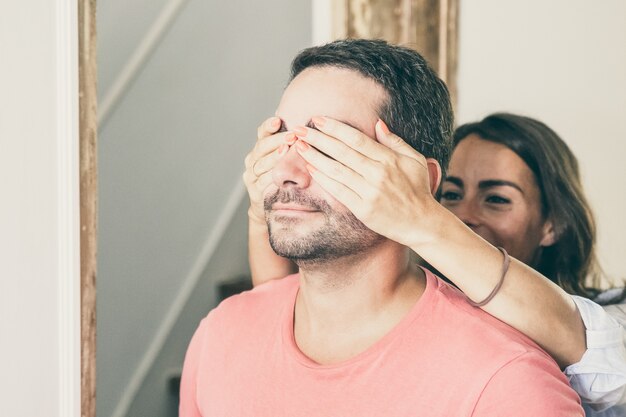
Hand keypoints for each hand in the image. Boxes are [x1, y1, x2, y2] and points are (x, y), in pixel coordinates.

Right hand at [243, 117, 290, 223]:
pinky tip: (279, 173)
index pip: (261, 133)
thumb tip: (310, 128)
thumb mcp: (286, 161)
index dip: (268, 127)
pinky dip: (271, 177)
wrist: (272, 207)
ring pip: (261, 164)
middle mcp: (252, 160)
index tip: (278, 120)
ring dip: (274, 157)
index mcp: (260, 149)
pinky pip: (262, 182)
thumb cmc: (284, 180)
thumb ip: (291, 147)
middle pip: (261, 147)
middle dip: (277, 141)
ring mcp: (251, 176)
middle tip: (291, 136)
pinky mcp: (255, 192)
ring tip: (285, 151)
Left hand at [292, 116, 441, 247]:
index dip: (335, 128)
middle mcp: (377, 174)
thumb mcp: (414, 160)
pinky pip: (338, 191)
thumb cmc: (417, 189)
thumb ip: (395, 141)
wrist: (421, 223)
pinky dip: (323, 179)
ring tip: (299, 146)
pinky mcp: (362, 209)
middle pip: (342, 152)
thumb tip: (377, 123)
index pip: (356, 139)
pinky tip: (311, 169)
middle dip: (318, 139)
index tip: (318, 120)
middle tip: (299, 129)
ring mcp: (369, 192)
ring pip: (337, 170)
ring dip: (315, 157)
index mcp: (389, 159)